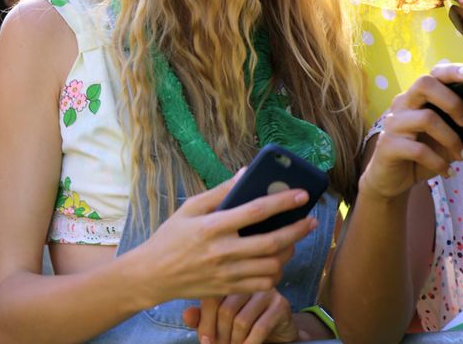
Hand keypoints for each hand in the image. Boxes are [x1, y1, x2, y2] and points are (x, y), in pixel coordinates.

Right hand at [134, 170, 317, 304]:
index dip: (282, 202)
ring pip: (271, 266)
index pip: (255, 211)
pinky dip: (275, 274)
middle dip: (297, 230)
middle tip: (311, 222)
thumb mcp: (189, 209)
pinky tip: (275, 262)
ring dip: (288, 253)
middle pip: (271, 242)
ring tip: (291, 241)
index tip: (301, 194)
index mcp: (211, 226)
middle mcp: (221, 251)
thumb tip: (245, 173)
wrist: (152, 274)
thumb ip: (219, 192)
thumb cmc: (170, 237)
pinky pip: (262, 285)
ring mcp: (225, 273)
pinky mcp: (227, 289)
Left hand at [183, 290, 305, 343]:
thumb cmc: (245, 325)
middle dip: (220, 335)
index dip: (205, 322)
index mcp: (229, 282)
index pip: (211, 298)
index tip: (205, 341)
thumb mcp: (220, 321)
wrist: (279, 331)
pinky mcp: (281, 305)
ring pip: (241, 320)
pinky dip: (250, 343)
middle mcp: (247, 283)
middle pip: (225, 310)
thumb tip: (187, 315)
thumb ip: (202, 318)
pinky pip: (260, 327)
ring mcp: (266, 291)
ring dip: (234, 341)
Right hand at [360, 63, 462, 200]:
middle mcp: (403, 104)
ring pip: (426, 119)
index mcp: (418, 98)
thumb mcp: (450, 147)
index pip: (433, 74)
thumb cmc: (421, 155)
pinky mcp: (388, 144)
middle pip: (425, 84)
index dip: (452, 71)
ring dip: (451, 139)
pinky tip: (447, 171)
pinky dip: (438, 162)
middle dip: (453, 101)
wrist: (391, 179)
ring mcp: (393, 123)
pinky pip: (418, 149)